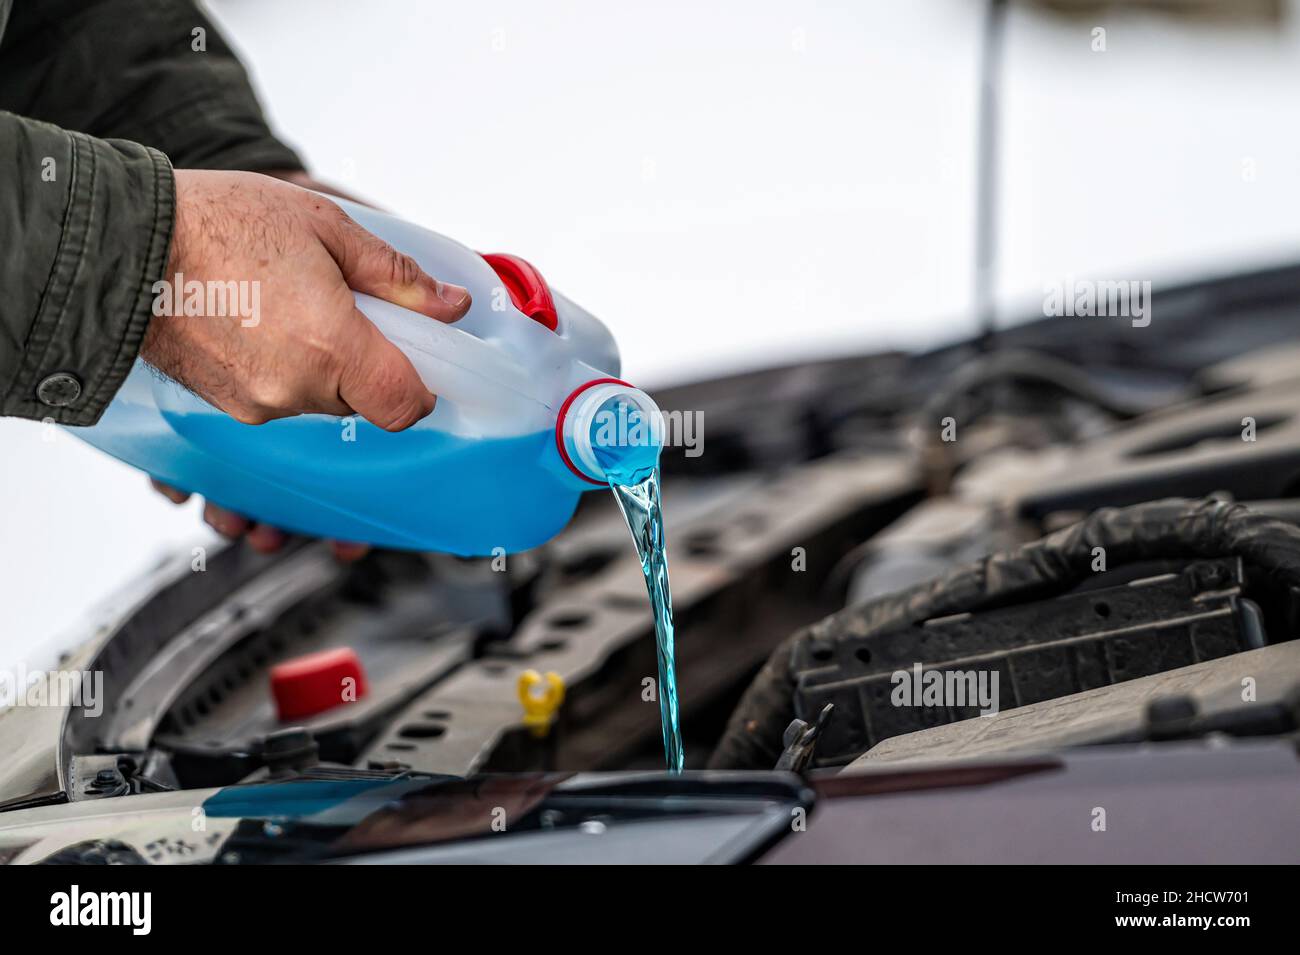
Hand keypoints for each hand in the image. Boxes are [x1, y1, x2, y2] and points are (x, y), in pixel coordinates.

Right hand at [143, 169, 467, 556]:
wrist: (123, 241)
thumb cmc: (221, 222)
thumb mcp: (327, 228)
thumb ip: (397, 275)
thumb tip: (451, 306)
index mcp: (331, 348)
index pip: (405, 406)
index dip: (421, 386)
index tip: (417, 354)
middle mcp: (295, 390)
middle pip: (363, 400)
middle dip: (367, 360)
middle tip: (342, 306)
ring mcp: (255, 404)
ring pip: (320, 399)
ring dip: (322, 364)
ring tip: (287, 305)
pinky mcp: (224, 407)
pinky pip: (278, 396)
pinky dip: (282, 368)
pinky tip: (257, 321)